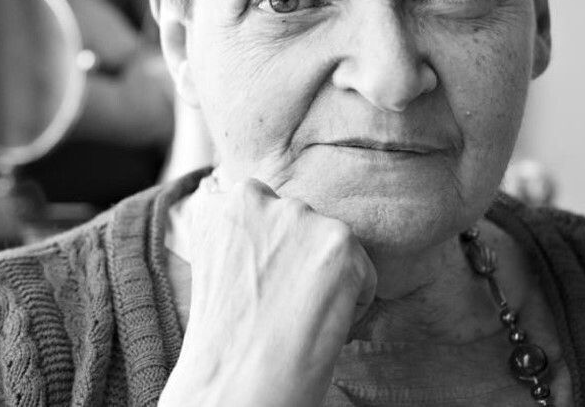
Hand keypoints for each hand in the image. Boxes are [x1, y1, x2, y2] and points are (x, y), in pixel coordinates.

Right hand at [159, 177, 376, 406]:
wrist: (234, 387)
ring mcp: (301, 216)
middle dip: (301, 259)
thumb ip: (247, 239)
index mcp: (222, 204)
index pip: (264, 207)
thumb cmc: (224, 345)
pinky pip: (364, 275)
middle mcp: (259, 198)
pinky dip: (351, 305)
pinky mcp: (341, 242)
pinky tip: (318, 327)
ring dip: (325, 280)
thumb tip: (282, 240)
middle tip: (279, 306)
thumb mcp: (219, 270)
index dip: (270, 253)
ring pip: (333, 247)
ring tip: (294, 319)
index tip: (258, 286)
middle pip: (303, 224)